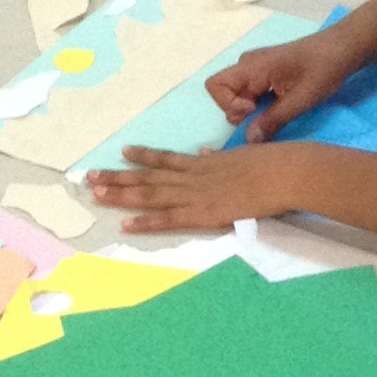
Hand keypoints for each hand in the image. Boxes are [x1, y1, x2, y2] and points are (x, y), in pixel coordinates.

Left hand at [87, 140, 295, 233]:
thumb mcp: (240, 155)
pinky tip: (125, 224)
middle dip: (118, 178)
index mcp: (204, 163)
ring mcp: (196, 194)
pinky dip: (146, 221)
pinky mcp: (204, 213)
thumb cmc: (273, 163)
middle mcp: (193, 176)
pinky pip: (168, 219)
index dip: (143, 157)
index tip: (123, 153)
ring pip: (151, 195)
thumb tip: (202, 152)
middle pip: (148, 177)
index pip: (166, 160)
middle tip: (90, 178)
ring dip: (122, 195)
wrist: (286, 172)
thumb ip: (218, 157)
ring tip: (96, 194)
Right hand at [207, 19, 362, 142]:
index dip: (228, 104)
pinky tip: (278, 107)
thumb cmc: (324, 69)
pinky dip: (257, 106)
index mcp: (252, 66)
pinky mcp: (264, 74)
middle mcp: (248, 65)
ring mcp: (255, 69)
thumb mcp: (301, 99)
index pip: (215, 86)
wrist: (342, 50)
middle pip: (224, 93)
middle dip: (238, 111)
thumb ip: (273, 120)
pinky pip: (249, 93)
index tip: (254, 109)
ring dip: (249, 110)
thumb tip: (249, 140)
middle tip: (266, 116)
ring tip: (275, 112)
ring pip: (236, 95)